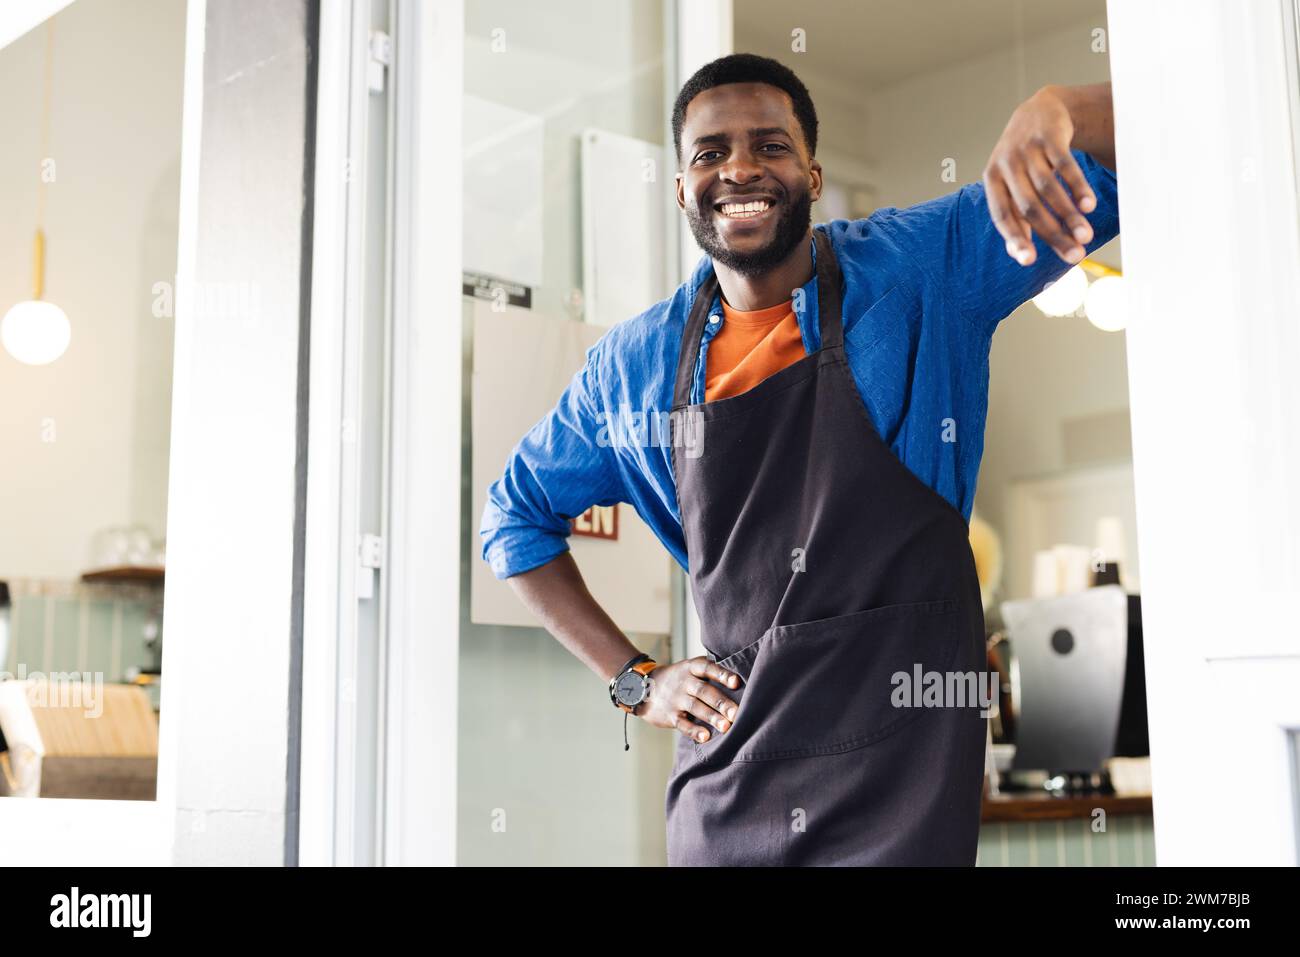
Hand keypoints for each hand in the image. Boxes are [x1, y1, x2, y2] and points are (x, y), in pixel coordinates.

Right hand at [634, 657, 740, 742]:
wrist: (641, 688)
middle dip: (721, 702)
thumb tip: (740, 679)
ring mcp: (676, 699)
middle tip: (736, 713)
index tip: (736, 682)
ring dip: (711, 717)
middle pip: (704, 691)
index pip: (707, 668)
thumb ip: (709, 672)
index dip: (722, 674)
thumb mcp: (689, 668)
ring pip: (695, 707)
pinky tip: (706, 737)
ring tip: (726, 727)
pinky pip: (682, 724)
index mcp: (691, 668)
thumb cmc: (677, 679)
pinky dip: (694, 731)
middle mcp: (684, 682)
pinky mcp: (669, 715)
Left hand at [983, 85, 1096, 266]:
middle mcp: (1006, 164)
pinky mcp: (1048, 136)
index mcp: (992, 181)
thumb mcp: (1011, 184)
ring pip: (1048, 189)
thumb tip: (1021, 256)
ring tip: (1086, 236)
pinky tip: (1089, 206)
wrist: (1039, 110)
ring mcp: (1026, 149)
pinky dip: (1077, 186)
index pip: (1002, 215)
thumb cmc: (1024, 160)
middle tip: (1075, 256)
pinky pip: (1065, 165)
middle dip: (1053, 234)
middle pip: (1029, 207)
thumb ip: (1015, 216)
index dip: (1015, 238)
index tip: (1029, 262)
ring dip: (1069, 215)